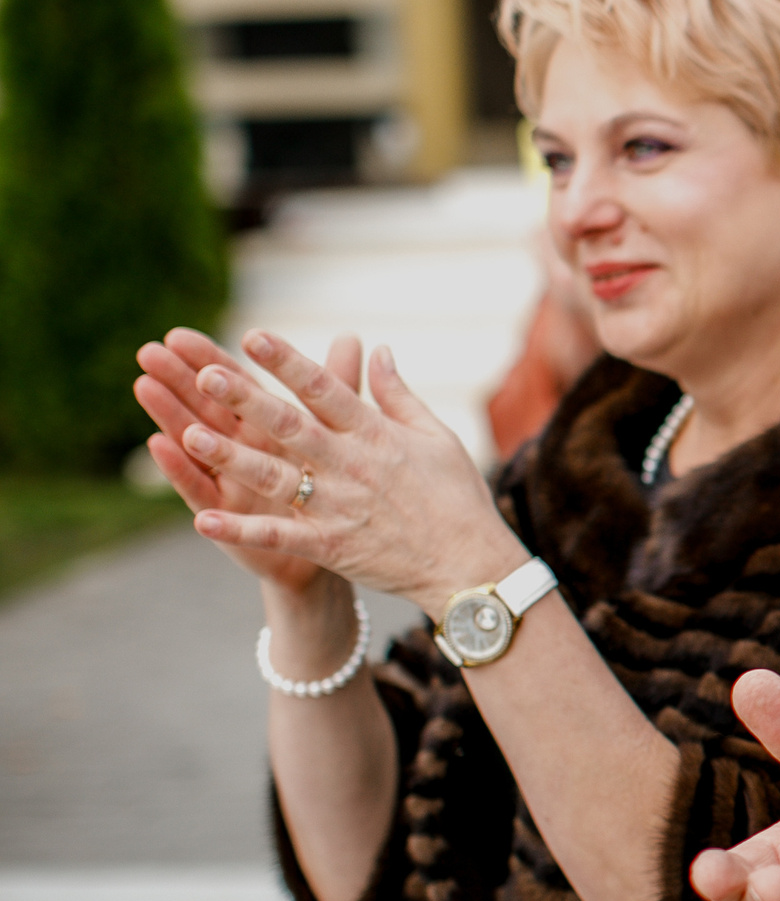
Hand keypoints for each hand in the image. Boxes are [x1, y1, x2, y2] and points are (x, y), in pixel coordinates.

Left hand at [166, 328, 524, 612]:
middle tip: (205, 373)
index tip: (251, 336)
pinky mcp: (332, 546)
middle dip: (246, 398)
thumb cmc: (458, 497)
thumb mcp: (437, 436)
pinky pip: (279, 535)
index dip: (287, 361)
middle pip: (290, 426)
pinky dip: (241, 529)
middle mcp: (352, 465)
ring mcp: (339, 507)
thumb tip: (378, 350)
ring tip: (189, 434)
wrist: (470, 564)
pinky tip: (202, 519)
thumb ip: (399, 394)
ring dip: (231, 456)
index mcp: (376, 434)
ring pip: (275, 476)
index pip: (325, 389)